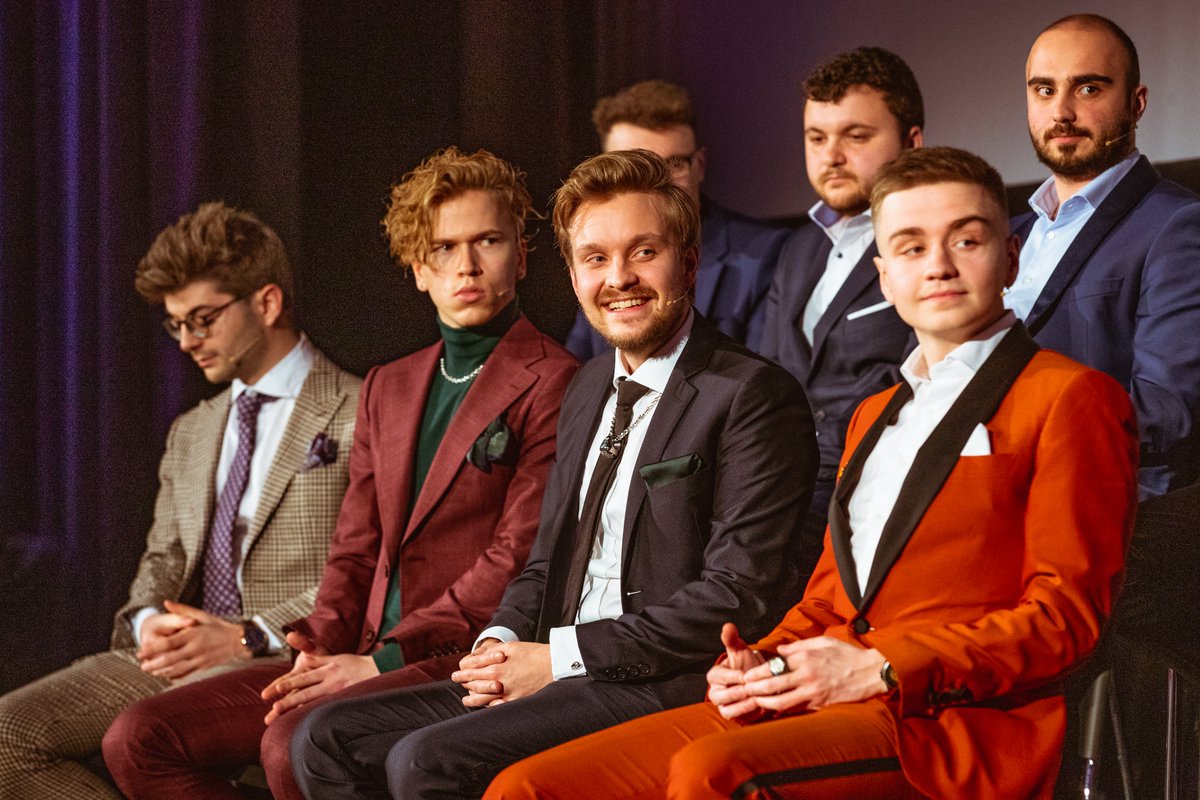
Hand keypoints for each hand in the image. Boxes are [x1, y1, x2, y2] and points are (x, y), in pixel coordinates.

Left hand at [136, 600, 249, 679]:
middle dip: (153, 663)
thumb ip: (182, 610)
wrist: (239, 640)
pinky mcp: (204, 667)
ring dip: (161, 671)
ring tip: (150, 671)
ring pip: (177, 669)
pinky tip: (165, 676)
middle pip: (170, 659)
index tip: (140, 651)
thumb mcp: (202, 615)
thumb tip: (165, 603)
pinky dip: (174, 676)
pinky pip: (186, 674)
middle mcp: (196, 648)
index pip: (169, 643)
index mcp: (193, 634)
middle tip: (141, 665)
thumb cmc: (218, 626)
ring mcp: (200, 660)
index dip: (153, 649)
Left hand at [261, 643, 378, 724]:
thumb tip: (299, 651)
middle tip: (274, 709)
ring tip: (287, 720)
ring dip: (300, 712)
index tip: (276, 689)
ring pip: (316, 704)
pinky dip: (317, 717)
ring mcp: (340, 693)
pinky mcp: (346, 701)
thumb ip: (317, 657)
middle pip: (307, 692)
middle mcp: (332, 681)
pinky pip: (329, 710)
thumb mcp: (336, 656)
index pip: (305, 677)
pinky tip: (308, 725)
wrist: (380, 669)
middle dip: (290, 701)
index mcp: (328, 668)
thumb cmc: (355, 663)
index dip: (290, 683)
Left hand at [453, 641, 551, 707]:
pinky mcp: (513, 701)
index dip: (462, 669)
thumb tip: (478, 657)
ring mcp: (505, 692)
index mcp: (495, 664)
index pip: (471, 668)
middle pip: (472, 682)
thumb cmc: (533, 654)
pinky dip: (486, 706)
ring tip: (466, 699)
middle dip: (462, 680)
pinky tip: (484, 705)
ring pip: (480, 698)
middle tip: (456, 680)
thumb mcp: (511, 646)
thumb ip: (493, 652)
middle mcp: (497, 679)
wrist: (553, 665)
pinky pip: (494, 706)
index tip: (458, 671)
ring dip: (471, 698)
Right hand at [706, 623, 766, 720]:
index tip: (744, 675)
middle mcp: (716, 692)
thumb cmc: (745, 664)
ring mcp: (724, 705)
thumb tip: (728, 626)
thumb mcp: (739, 650)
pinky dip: (747, 714)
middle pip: (719, 696)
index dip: (730, 676)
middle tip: (750, 689)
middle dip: (735, 693)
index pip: (717, 676)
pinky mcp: (733, 715)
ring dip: (741, 706)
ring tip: (756, 699)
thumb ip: (732, 639)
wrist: (755, 681)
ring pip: (727, 709)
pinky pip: (737, 718)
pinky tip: (759, 707)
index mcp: (715, 675)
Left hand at [740, 637, 886, 713]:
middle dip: (754, 689)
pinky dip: (784, 710)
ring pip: (781, 702)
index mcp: (805, 658)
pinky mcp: (821, 704)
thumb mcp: (822, 641)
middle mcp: (807, 675)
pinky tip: (775, 709)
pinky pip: (797, 709)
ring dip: (765, 703)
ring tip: (755, 701)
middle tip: (744, 690)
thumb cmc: (847, 654)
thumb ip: (798, 646)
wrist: (871, 672)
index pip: (773, 666)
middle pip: (772, 685)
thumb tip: (779, 651)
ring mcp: (814, 692)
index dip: (756, 672)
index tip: (746, 675)